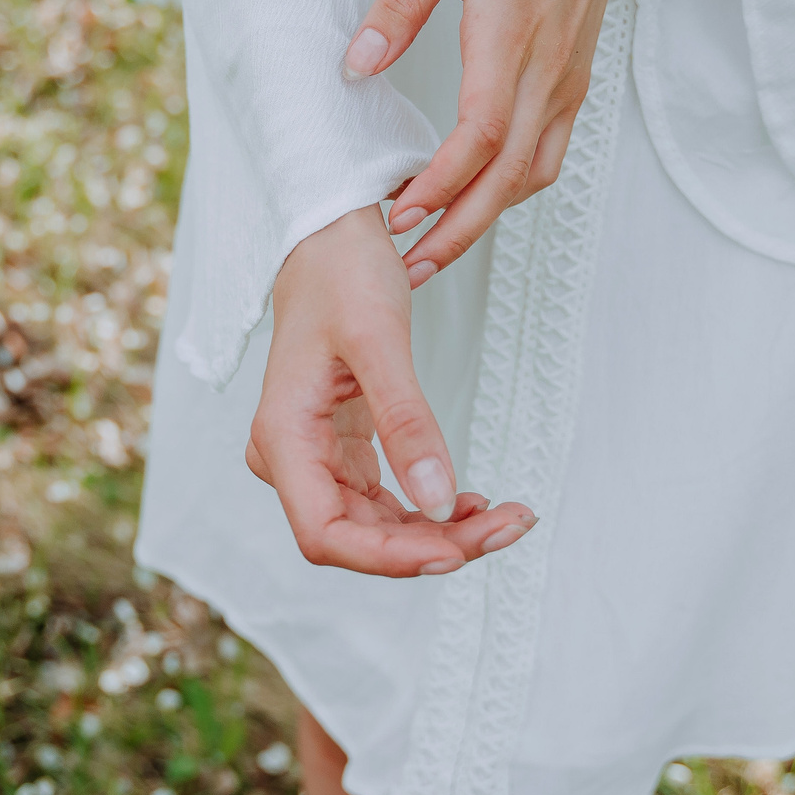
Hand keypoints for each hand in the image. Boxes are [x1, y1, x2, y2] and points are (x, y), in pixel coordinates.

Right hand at [247, 206, 536, 576]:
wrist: (328, 236)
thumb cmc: (342, 274)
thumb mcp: (380, 340)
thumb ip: (407, 423)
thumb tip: (442, 502)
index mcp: (283, 437)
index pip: (327, 534)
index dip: (389, 557)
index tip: (456, 552)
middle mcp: (290, 457)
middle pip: (358, 536)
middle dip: (434, 543)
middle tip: (512, 525)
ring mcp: (314, 456)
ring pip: (376, 525)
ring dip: (441, 532)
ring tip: (507, 516)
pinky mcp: (340, 448)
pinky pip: (383, 500)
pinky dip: (430, 508)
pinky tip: (473, 501)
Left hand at [342, 0, 734, 285]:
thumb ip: (404, 0)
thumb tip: (358, 63)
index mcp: (511, 38)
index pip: (481, 134)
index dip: (441, 183)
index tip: (400, 214)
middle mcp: (545, 75)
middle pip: (506, 177)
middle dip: (456, 231)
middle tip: (408, 269)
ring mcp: (564, 86)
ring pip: (529, 177)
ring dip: (482, 221)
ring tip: (432, 250)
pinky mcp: (571, 88)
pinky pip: (545, 158)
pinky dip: (510, 193)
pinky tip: (475, 203)